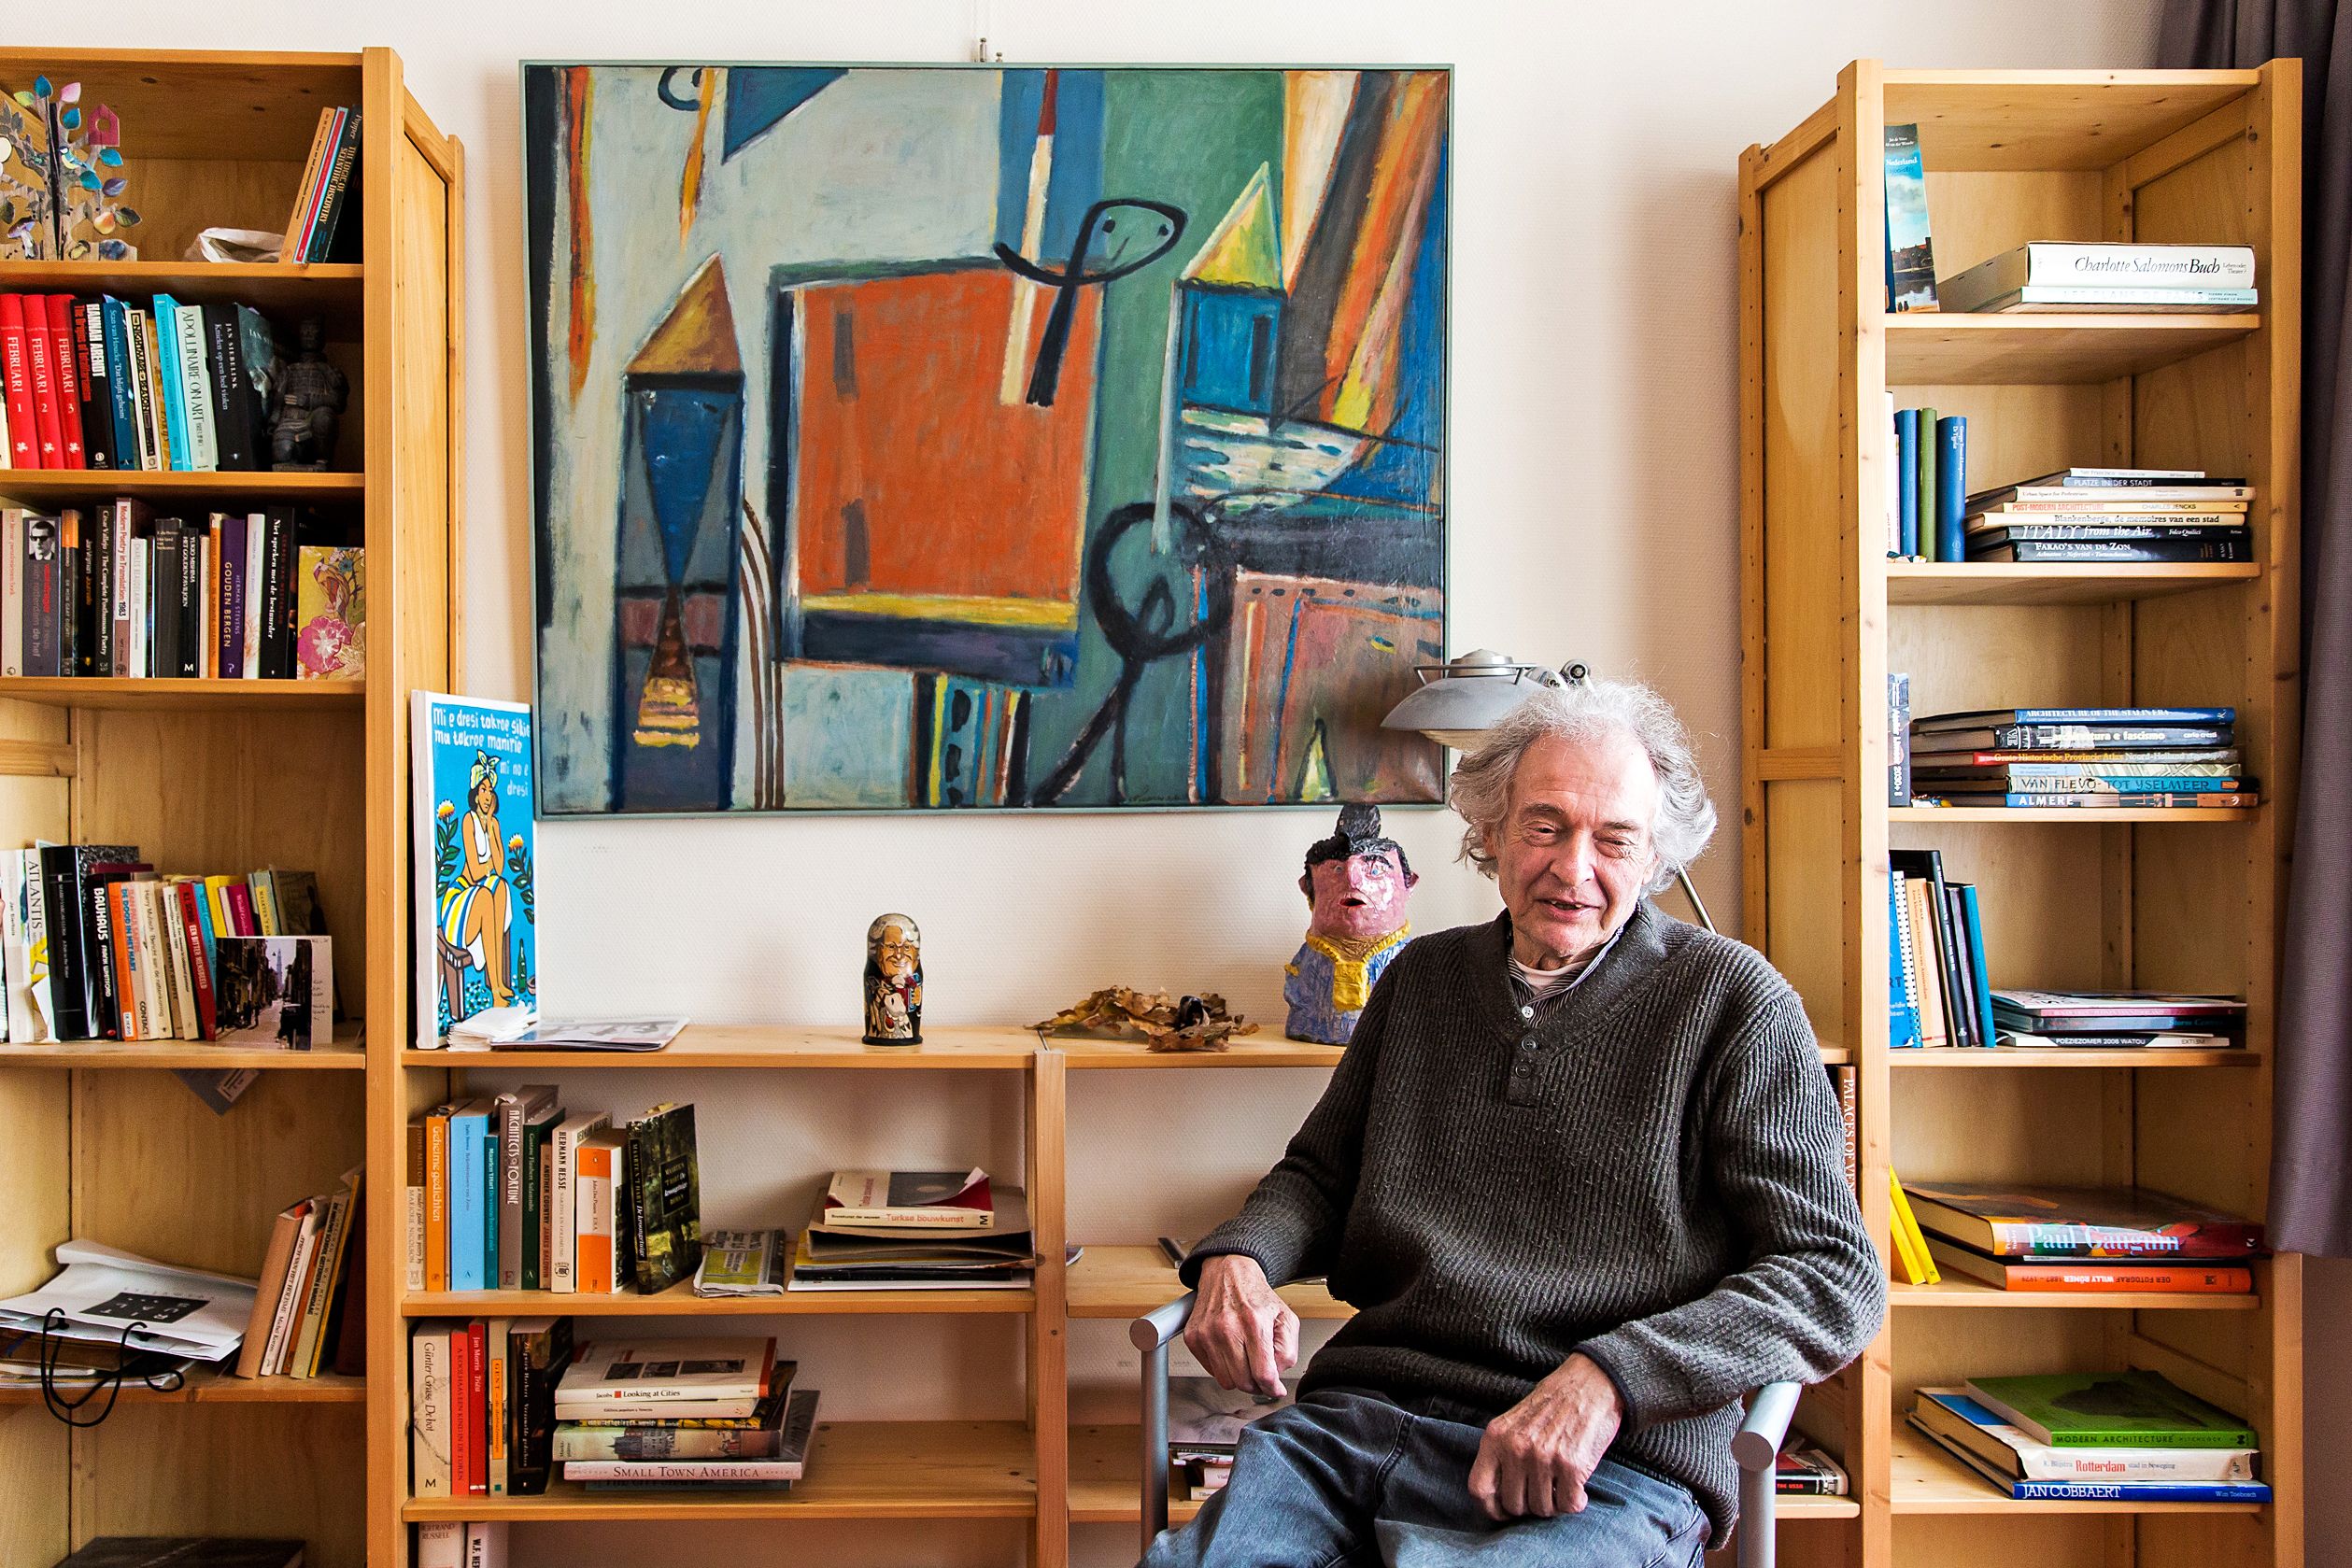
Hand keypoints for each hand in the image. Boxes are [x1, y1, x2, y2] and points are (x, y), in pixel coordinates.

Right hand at [1183, 1254, 1299, 1397]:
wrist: (1228, 1272)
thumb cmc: (1256, 1296)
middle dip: (1256, 1383)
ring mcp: (1207, 1333)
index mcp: (1254, 1322)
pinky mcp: (1193, 1337)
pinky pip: (1211, 1371)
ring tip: (1246, 1359)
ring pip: (1226, 1381)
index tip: (1275, 1389)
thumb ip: (1288, 1350)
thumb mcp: (1286, 1317)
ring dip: (1239, 1376)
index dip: (1273, 1388)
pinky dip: (1223, 1367)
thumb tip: (1276, 1377)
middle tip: (1261, 1373)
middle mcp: (1227, 1328)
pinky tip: (1230, 1350)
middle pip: (1243, 1382)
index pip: (1263, 1374)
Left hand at [1468, 1353, 1623, 1520]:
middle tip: (1543, 1493)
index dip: (1492, 1509)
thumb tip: (1497, 1496)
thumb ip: (1502, 1454)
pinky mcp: (1572, 1465)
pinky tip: (1578, 1491)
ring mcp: (1543, 1457)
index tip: (1505, 1512)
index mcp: (1495, 1437)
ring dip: (1554, 1505)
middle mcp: (1516, 1448)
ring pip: (1542, 1509)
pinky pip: (1569, 1505)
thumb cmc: (1552, 1405)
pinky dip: (1575, 1503)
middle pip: (1513, 1505)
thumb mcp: (1513, 1422)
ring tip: (1561, 1487)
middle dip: (1529, 1506)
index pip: (1479, 1489)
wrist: (1590, 1384)